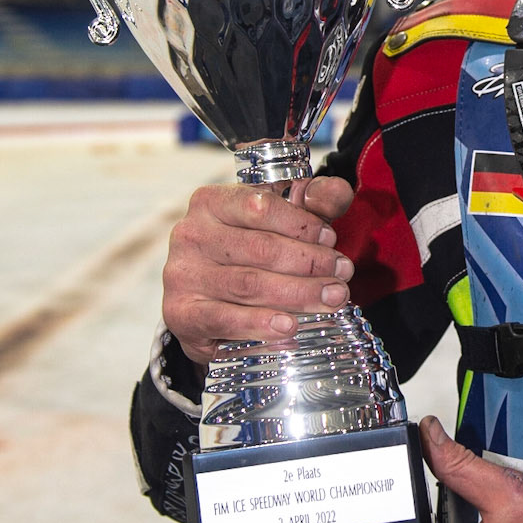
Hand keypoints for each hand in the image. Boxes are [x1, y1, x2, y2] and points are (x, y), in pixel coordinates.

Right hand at [162, 176, 356, 364]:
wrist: (207, 305)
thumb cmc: (248, 253)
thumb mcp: (282, 219)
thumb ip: (314, 201)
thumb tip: (334, 194)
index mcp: (211, 202)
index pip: (261, 206)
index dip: (302, 224)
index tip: (330, 241)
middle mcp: (190, 234)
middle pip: (260, 248)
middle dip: (309, 263)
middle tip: (342, 276)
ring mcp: (182, 275)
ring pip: (249, 284)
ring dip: (298, 294)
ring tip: (331, 299)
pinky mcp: (181, 314)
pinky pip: (225, 319)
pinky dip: (261, 324)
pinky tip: (290, 328)